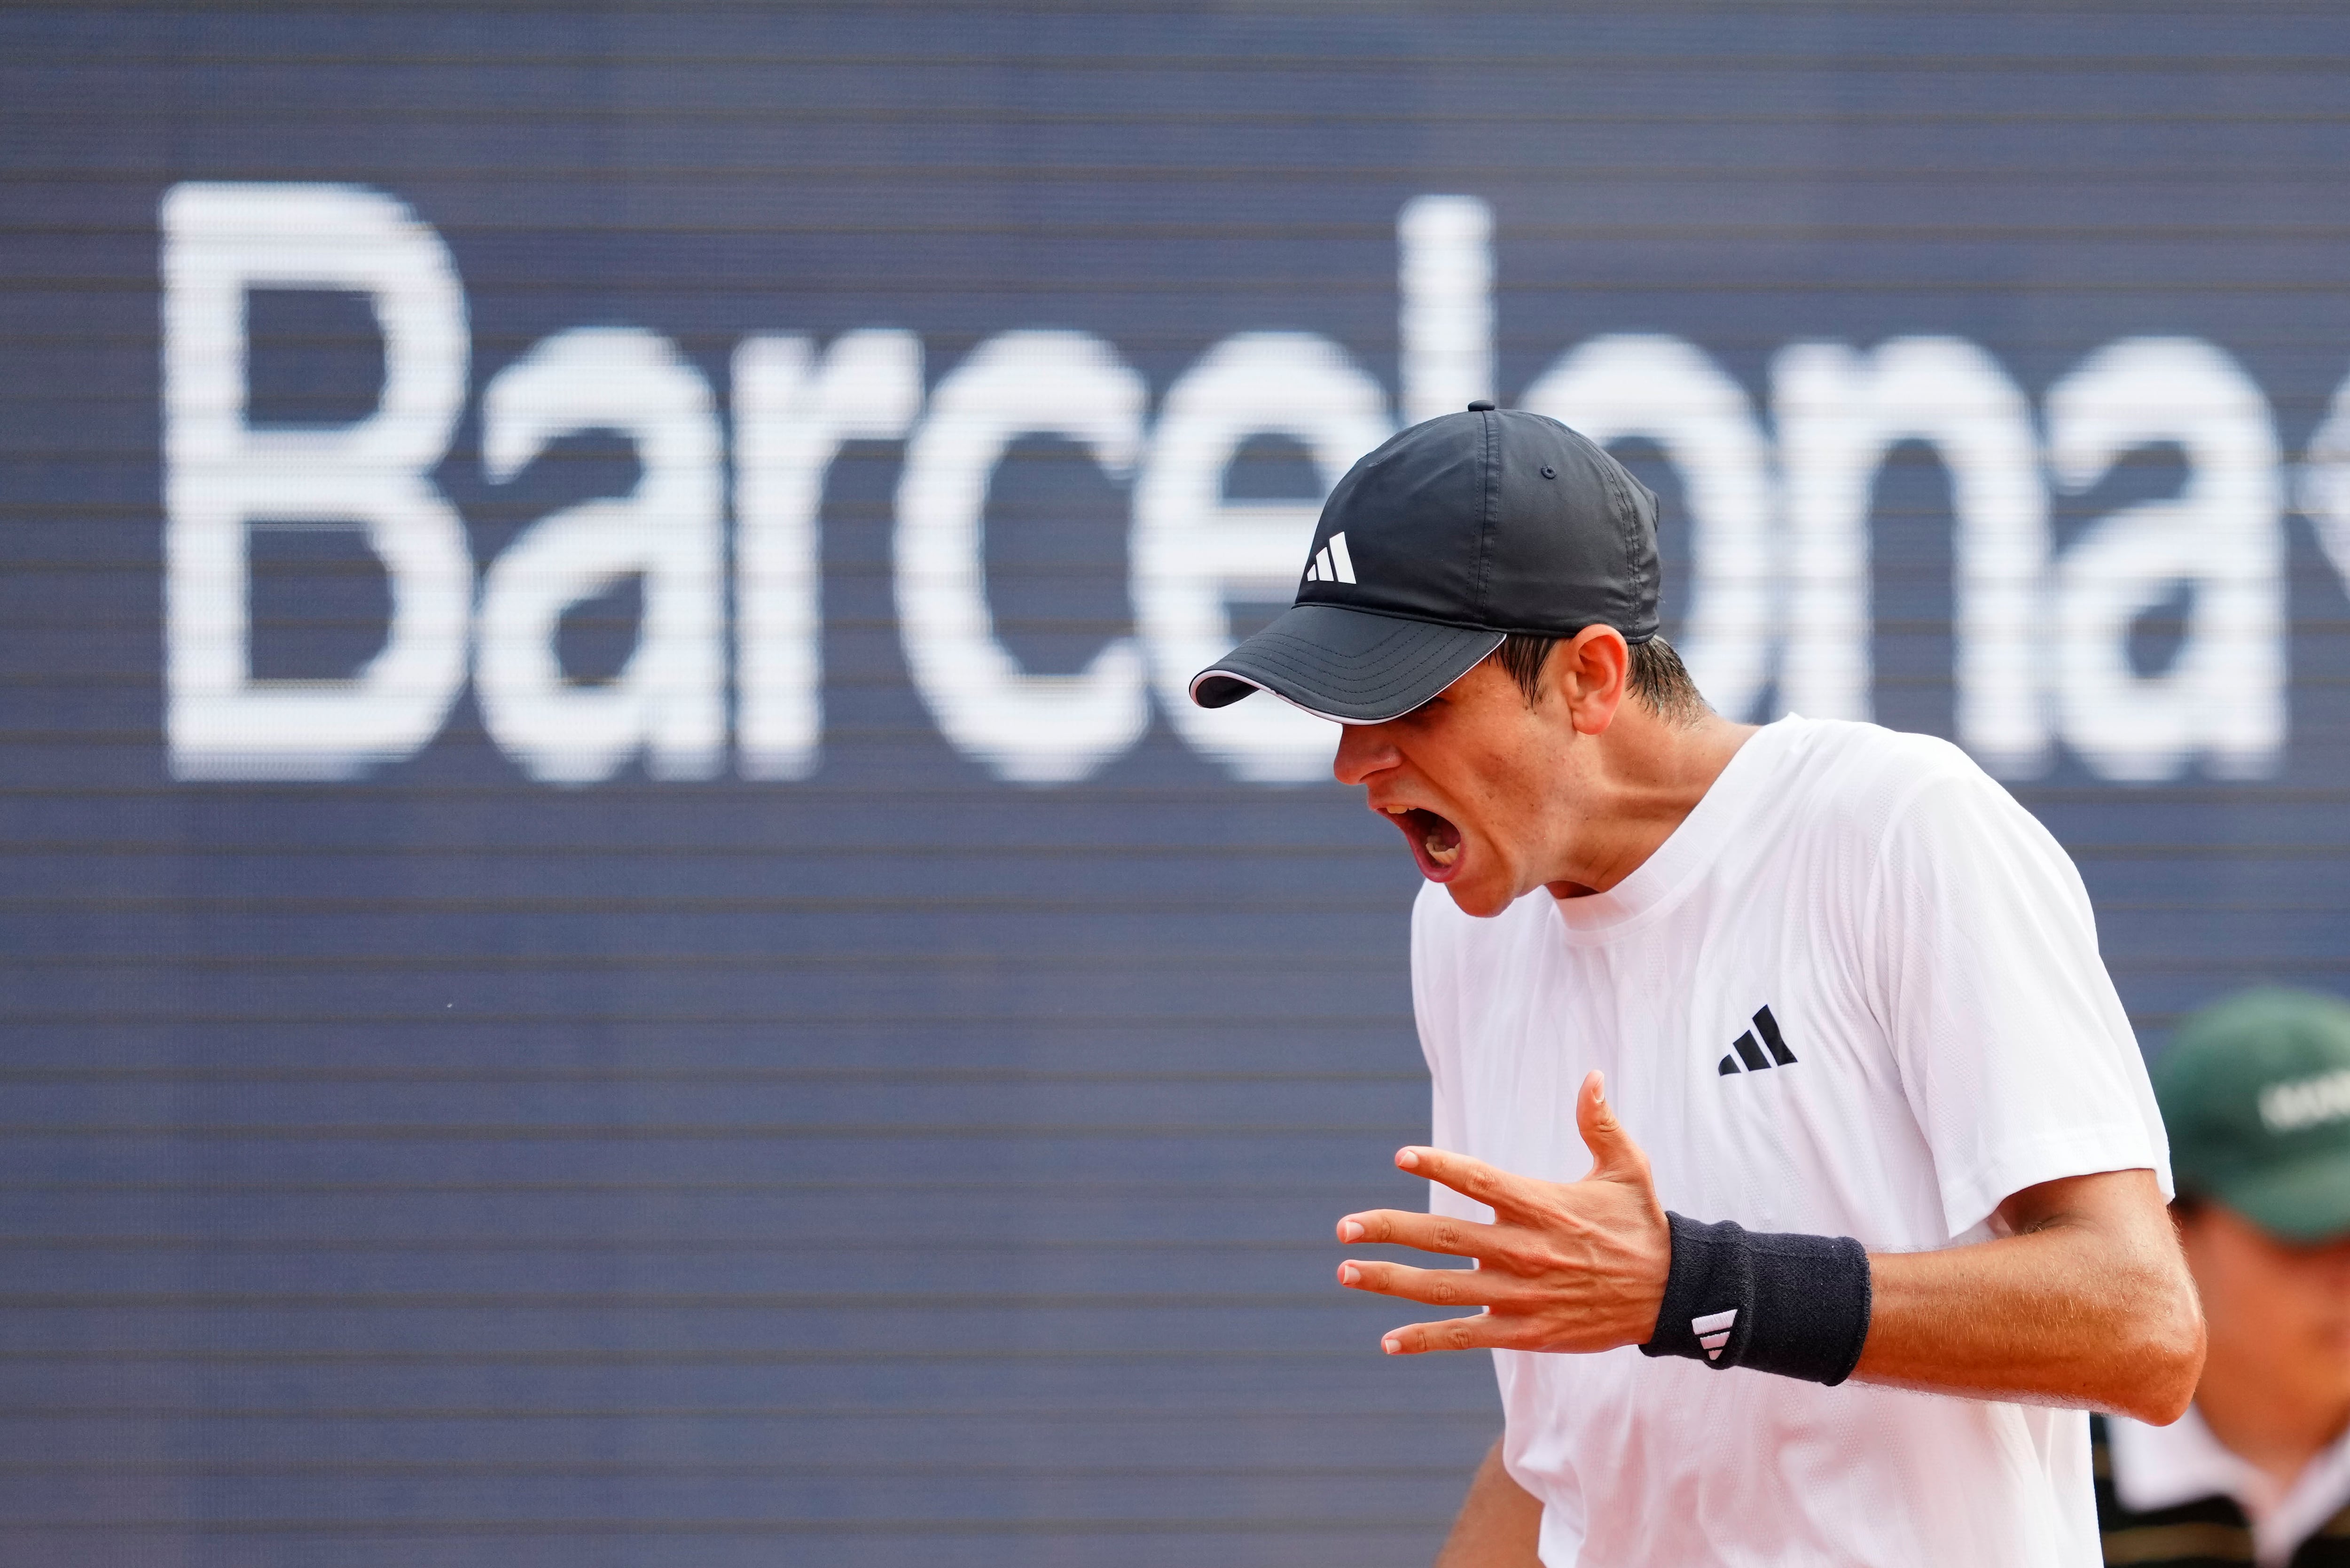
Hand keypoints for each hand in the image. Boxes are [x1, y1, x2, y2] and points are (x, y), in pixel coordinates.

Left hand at [1335, 1070, 1670, 1355]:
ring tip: (1346, 1271)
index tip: (1401, 1157)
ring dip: (1389, 1280)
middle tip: (1342, 1228)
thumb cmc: (1643, 1226)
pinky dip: (1424, 1338)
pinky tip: (1387, 1340)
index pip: (1478, 1181)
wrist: (1672, 1295)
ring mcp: (1519, 1294)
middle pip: (1440, 1236)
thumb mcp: (1627, 1169)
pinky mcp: (1524, 1332)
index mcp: (1541, 1205)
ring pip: (1440, 1288)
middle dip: (1387, 1230)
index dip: (1438, 1166)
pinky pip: (1464, 1336)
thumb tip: (1592, 1076)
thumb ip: (1599, 1124)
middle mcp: (1522, 1250)